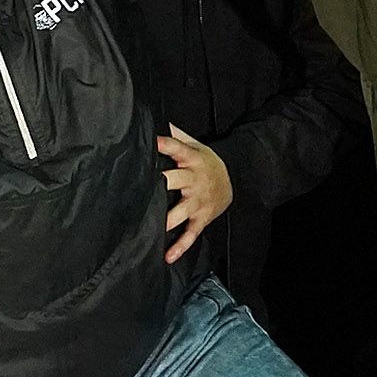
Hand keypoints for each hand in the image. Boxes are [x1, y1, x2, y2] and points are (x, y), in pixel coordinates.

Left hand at [157, 124, 232, 261]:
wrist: (236, 177)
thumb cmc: (206, 160)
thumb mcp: (195, 144)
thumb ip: (175, 134)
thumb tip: (154, 120)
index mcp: (192, 158)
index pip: (176, 147)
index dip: (162, 144)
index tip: (148, 142)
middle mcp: (194, 179)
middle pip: (174, 180)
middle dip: (160, 183)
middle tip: (139, 190)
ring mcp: (198, 201)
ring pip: (181, 210)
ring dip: (167, 220)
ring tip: (151, 228)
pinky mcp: (202, 218)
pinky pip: (191, 234)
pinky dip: (180, 246)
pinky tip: (167, 256)